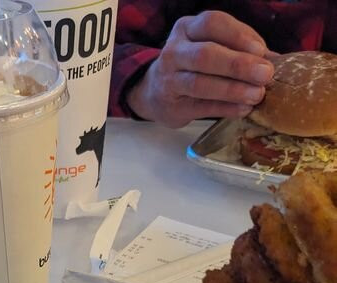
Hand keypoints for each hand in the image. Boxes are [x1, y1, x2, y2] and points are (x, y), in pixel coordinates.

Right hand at [126, 11, 274, 126]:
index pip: (212, 23)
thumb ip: (239, 50)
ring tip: (257, 95)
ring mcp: (170, 79)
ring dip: (232, 90)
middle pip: (206, 55)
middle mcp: (174, 51)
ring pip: (200, 83)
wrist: (155, 93)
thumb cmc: (192, 67)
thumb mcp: (210, 48)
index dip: (238, 35)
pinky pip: (201, 107)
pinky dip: (224, 109)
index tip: (262, 50)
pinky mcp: (172, 106)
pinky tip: (243, 110)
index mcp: (187, 28)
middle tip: (265, 75)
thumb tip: (278, 60)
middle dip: (238, 65)